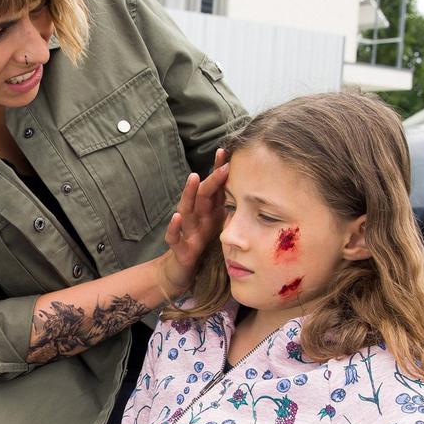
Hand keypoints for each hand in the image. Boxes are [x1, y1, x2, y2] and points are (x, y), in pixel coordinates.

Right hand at [160, 148, 229, 294]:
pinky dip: (174, 227)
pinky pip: (174, 238)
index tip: (227, 152)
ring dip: (189, 194)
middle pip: (202, 195)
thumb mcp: (217, 225)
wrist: (183, 272)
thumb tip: (250, 193)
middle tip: (223, 163)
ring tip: (194, 178)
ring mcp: (187, 233)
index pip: (214, 188)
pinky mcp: (180, 250)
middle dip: (211, 179)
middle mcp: (197, 219)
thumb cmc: (202, 246)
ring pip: (186, 210)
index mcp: (208, 213)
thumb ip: (228, 209)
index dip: (219, 171)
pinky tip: (176, 217)